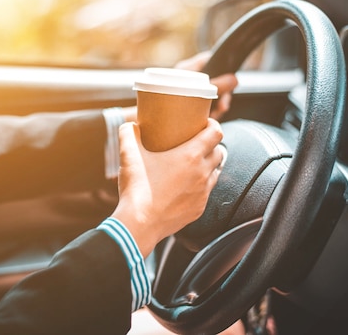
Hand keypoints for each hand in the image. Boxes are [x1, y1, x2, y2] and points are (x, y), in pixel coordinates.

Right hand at [111, 119, 223, 257]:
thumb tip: (130, 125)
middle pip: (219, 152)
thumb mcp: (129, 155)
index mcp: (191, 156)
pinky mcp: (199, 209)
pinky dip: (201, 185)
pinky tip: (186, 185)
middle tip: (197, 143)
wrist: (139, 224)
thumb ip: (129, 134)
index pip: (216, 133)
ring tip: (194, 164)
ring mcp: (203, 193)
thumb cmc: (137, 188)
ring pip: (216, 172)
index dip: (213, 124)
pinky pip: (206, 192)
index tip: (204, 123)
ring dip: (209, 165)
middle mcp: (202, 173)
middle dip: (211, 145)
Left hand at [121, 51, 237, 122]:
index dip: (222, 62)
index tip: (231, 72)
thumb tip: (236, 79)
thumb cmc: (158, 101)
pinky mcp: (181, 104)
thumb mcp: (193, 92)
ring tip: (216, 114)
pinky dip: (207, 111)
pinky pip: (199, 104)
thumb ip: (216, 86)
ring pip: (207, 95)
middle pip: (212, 80)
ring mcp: (183, 92)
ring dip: (216, 105)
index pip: (209, 58)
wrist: (138, 119)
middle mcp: (185, 78)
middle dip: (222, 94)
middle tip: (223, 106)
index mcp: (186, 69)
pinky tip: (208, 120)